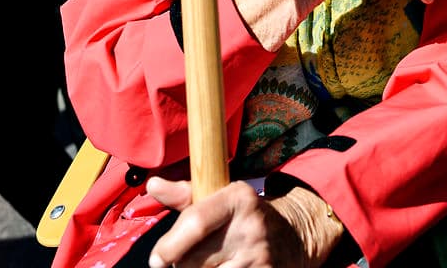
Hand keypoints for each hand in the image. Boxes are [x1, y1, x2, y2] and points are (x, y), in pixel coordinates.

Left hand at [146, 179, 340, 267]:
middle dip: (184, 263)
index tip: (156, 260)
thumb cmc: (242, 218)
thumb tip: (153, 185)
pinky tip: (225, 267)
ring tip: (214, 263)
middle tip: (197, 256)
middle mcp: (251, 226)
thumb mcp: (219, 199)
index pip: (195, 223)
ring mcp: (260, 257)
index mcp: (238, 197)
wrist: (293, 236)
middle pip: (192, 260)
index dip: (169, 246)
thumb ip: (185, 196)